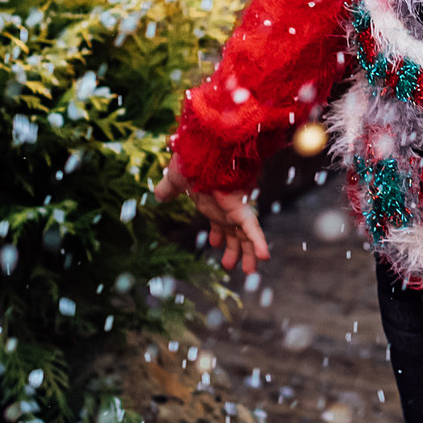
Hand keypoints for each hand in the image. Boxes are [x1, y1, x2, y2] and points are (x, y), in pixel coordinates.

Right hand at [152, 163, 270, 275]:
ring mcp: (236, 209)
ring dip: (249, 254)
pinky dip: (259, 243)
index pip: (219, 222)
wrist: (200, 151)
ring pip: (247, 236)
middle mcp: (227, 207)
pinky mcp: (242, 208)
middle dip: (234, 250)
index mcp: (213, 203)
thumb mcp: (175, 180)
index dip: (219, 234)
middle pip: (234, 233)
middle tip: (230, 265)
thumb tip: (158, 195)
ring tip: (251, 271)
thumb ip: (168, 189)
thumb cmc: (190, 161)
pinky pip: (253, 229)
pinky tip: (265, 258)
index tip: (215, 244)